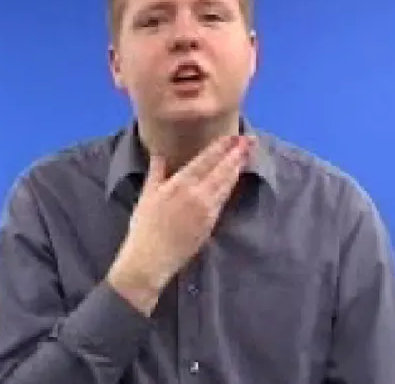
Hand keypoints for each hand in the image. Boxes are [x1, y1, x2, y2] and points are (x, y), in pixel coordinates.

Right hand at [106, 135, 252, 314]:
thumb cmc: (144, 228)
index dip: (221, 147)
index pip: (205, 160)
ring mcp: (206, 209)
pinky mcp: (211, 223)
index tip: (233, 136)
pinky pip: (224, 199)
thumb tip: (159, 154)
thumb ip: (156, 172)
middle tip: (250, 140)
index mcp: (179, 184)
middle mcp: (196, 194)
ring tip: (247, 154)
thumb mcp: (146, 195)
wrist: (151, 259)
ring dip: (237, 167)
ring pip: (226, 184)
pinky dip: (231, 185)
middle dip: (237, 153)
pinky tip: (235, 178)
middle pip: (222, 169)